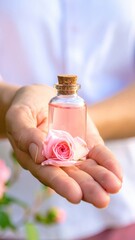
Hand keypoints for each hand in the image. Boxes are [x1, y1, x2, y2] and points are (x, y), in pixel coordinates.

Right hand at [6, 85, 121, 206]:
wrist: (39, 98)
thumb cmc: (24, 107)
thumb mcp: (18, 116)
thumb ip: (25, 134)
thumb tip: (39, 154)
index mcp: (35, 159)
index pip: (49, 174)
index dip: (61, 184)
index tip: (75, 195)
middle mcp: (55, 160)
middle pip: (72, 177)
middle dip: (87, 188)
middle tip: (101, 199)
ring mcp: (73, 151)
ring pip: (87, 169)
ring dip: (101, 178)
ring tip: (113, 186)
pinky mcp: (86, 142)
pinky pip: (97, 154)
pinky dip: (107, 162)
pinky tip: (116, 173)